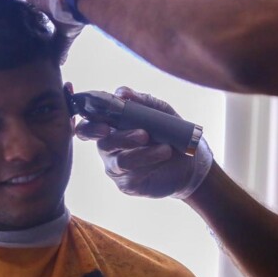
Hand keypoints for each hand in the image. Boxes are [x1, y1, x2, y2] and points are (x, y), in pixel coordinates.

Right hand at [75, 87, 212, 198]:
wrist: (189, 162)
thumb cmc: (168, 134)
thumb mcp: (160, 112)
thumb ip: (141, 102)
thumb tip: (121, 92)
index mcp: (110, 127)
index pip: (88, 124)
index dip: (89, 123)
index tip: (105, 123)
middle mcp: (108, 147)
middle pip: (102, 143)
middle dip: (120, 138)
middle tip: (142, 134)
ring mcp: (115, 167)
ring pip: (120, 160)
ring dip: (143, 152)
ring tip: (165, 148)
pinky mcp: (126, 184)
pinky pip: (132, 174)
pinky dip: (150, 161)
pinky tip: (165, 154)